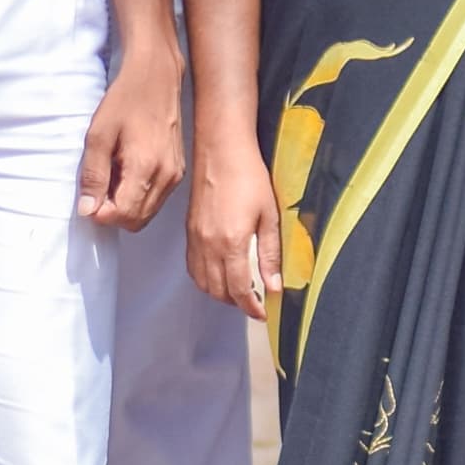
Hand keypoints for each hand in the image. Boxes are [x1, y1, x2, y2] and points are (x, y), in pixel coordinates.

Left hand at [80, 39, 184, 229]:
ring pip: (147, 213)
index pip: (123, 215)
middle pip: (136, 221)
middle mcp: (167, 176)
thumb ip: (93, 175)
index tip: (88, 197)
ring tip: (111, 177)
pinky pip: (156, 199)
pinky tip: (126, 173)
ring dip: (125, 206)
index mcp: (146, 167)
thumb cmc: (125, 100)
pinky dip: (138, 197)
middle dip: (113, 213)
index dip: (100, 213)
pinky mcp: (178, 170)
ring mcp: (175, 175)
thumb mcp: (98, 134)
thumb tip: (87, 210)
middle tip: (97, 187)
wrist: (156, 77)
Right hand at [187, 120, 282, 316]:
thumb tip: (274, 285)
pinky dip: (205, 279)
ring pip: (203, 283)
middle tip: (254, 303)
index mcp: (231, 243)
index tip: (262, 312)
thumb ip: (270, 253)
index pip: (239, 290)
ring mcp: (196, 239)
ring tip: (238, 292)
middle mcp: (209, 245)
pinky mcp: (189, 232)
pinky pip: (193, 267)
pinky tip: (218, 275)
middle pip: (219, 291)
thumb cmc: (249, 176)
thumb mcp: (269, 215)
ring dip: (220, 294)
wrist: (221, 151)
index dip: (251, 306)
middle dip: (237, 303)